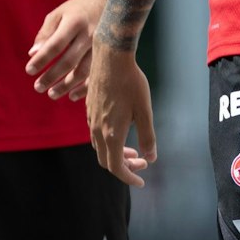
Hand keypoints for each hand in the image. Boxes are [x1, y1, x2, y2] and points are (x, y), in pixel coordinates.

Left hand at [26, 0, 102, 100]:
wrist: (109, 3)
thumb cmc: (76, 11)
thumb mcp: (58, 14)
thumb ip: (45, 33)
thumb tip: (33, 54)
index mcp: (75, 23)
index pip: (55, 44)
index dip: (42, 59)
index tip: (29, 70)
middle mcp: (90, 36)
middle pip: (69, 61)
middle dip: (52, 76)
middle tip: (38, 87)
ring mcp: (103, 48)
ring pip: (84, 72)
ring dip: (67, 85)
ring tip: (52, 94)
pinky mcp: (110, 56)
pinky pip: (97, 76)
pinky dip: (85, 89)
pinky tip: (72, 96)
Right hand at [86, 47, 155, 187]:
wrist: (110, 57)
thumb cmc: (131, 83)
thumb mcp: (145, 111)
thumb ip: (147, 137)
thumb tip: (151, 157)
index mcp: (111, 133)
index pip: (116, 167)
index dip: (129, 178)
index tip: (141, 182)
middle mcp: (97, 129)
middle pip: (106, 160)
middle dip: (124, 167)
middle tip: (142, 162)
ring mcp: (91, 118)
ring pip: (99, 147)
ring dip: (116, 153)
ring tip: (133, 148)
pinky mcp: (89, 108)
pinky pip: (95, 133)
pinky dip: (109, 141)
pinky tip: (120, 130)